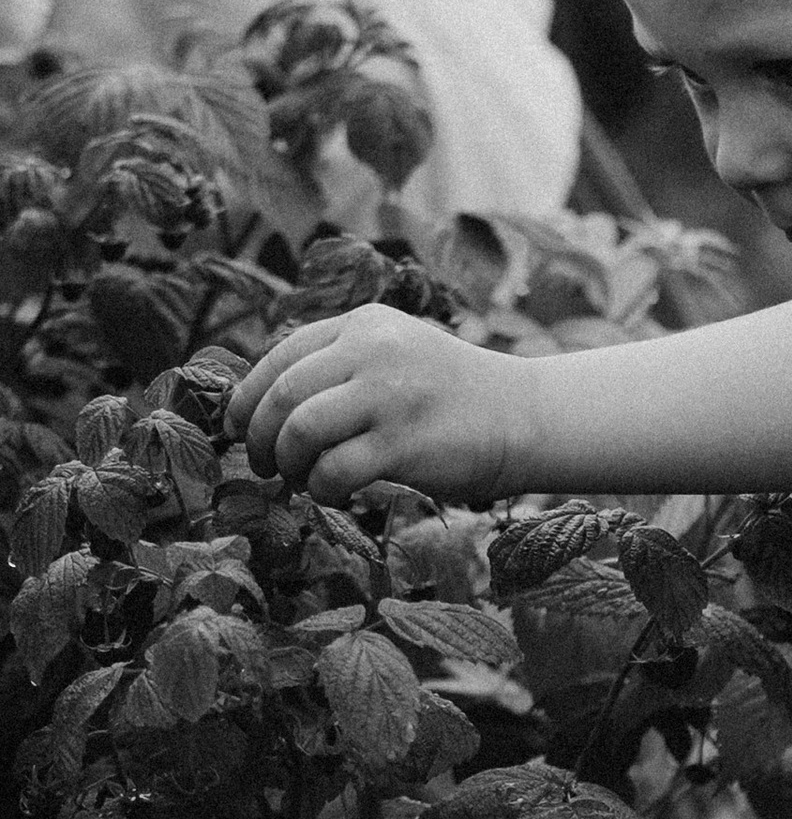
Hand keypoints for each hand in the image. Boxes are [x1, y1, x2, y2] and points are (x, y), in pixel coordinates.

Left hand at [226, 308, 535, 504]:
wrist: (525, 417)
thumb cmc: (453, 398)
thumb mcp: (396, 356)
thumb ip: (341, 366)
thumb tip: (265, 408)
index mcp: (364, 325)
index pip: (280, 355)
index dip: (248, 396)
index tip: (238, 429)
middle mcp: (373, 351)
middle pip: (283, 394)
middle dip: (259, 437)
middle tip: (261, 465)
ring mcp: (390, 396)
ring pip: (300, 430)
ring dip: (288, 464)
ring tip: (300, 480)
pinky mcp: (405, 443)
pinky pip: (334, 470)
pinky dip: (321, 488)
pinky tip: (333, 494)